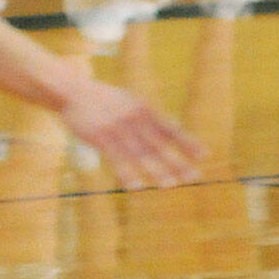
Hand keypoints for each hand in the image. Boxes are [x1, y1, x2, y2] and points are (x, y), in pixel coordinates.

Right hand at [57, 75, 203, 189]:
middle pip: (160, 144)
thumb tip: (171, 129)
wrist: (74, 91)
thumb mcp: (130, 101)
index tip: (204, 155)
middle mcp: (135, 118)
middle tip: (194, 177)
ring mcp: (117, 128)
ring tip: (170, 186)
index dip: (188, 142)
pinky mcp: (99, 137)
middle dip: (177, 161)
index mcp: (145, 109)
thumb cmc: (105, 99)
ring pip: (140, 154)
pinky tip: (137, 187)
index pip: (171, 128)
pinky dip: (127, 173)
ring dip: (156, 171)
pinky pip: (116, 159)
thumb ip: (148, 116)